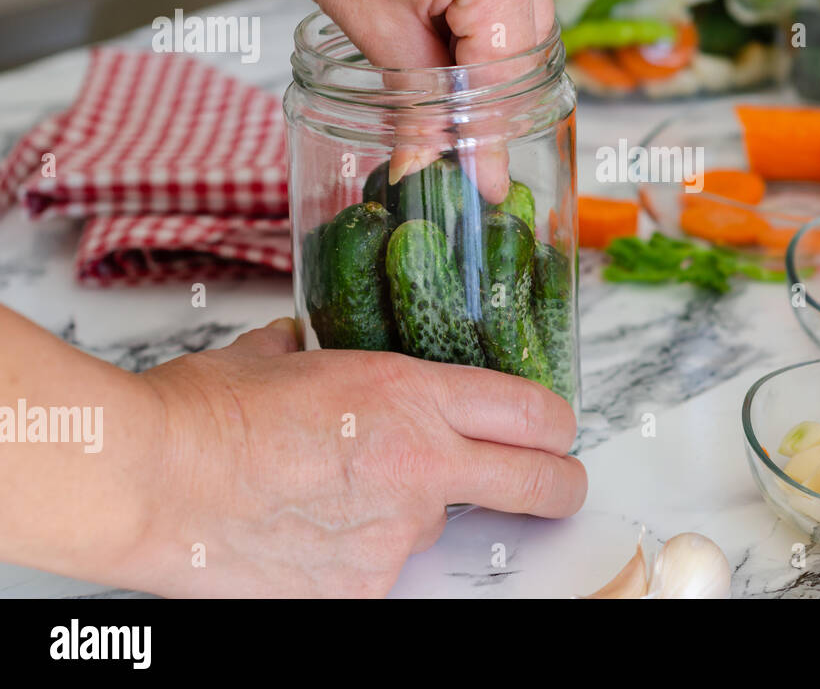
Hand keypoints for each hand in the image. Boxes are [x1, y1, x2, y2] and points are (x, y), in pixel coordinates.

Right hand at [125, 319, 584, 596]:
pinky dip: (357, 551)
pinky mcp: (362, 588)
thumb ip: (325, 353)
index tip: (557, 433)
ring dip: (406, 513)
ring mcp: (396, 535)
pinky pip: (380, 566)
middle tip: (559, 489)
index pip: (534, 411)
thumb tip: (316, 346)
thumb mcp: (284, 356)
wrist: (143, 482)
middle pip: (540, 484)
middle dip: (560, 486)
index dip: (558, 425)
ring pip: (436, 526)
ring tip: (329, 495)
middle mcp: (422, 465)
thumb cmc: (203, 413)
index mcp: (412, 393)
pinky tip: (306, 530)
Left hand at [229, 0, 562, 200]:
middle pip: (524, 58)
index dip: (489, 142)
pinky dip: (485, 28)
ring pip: (523, 31)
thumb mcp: (371, 26)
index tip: (484, 192)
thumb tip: (432, 168)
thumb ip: (416, 105)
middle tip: (451, 159)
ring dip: (485, 67)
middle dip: (486, 107)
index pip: (504, 80)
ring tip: (435, 95)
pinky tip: (445, 43)